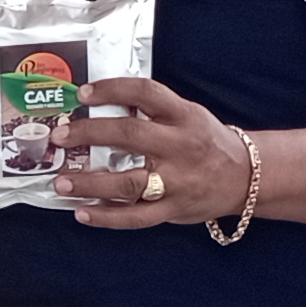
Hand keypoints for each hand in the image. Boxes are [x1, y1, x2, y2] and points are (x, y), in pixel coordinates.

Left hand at [51, 77, 248, 228]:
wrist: (246, 176)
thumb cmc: (206, 142)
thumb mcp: (188, 115)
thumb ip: (152, 111)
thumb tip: (102, 105)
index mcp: (184, 116)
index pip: (146, 93)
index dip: (113, 89)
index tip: (84, 93)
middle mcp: (180, 146)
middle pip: (130, 135)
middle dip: (89, 134)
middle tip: (60, 136)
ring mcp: (176, 181)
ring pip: (128, 183)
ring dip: (89, 182)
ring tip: (61, 182)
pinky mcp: (173, 209)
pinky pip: (136, 217)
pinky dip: (106, 217)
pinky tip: (82, 212)